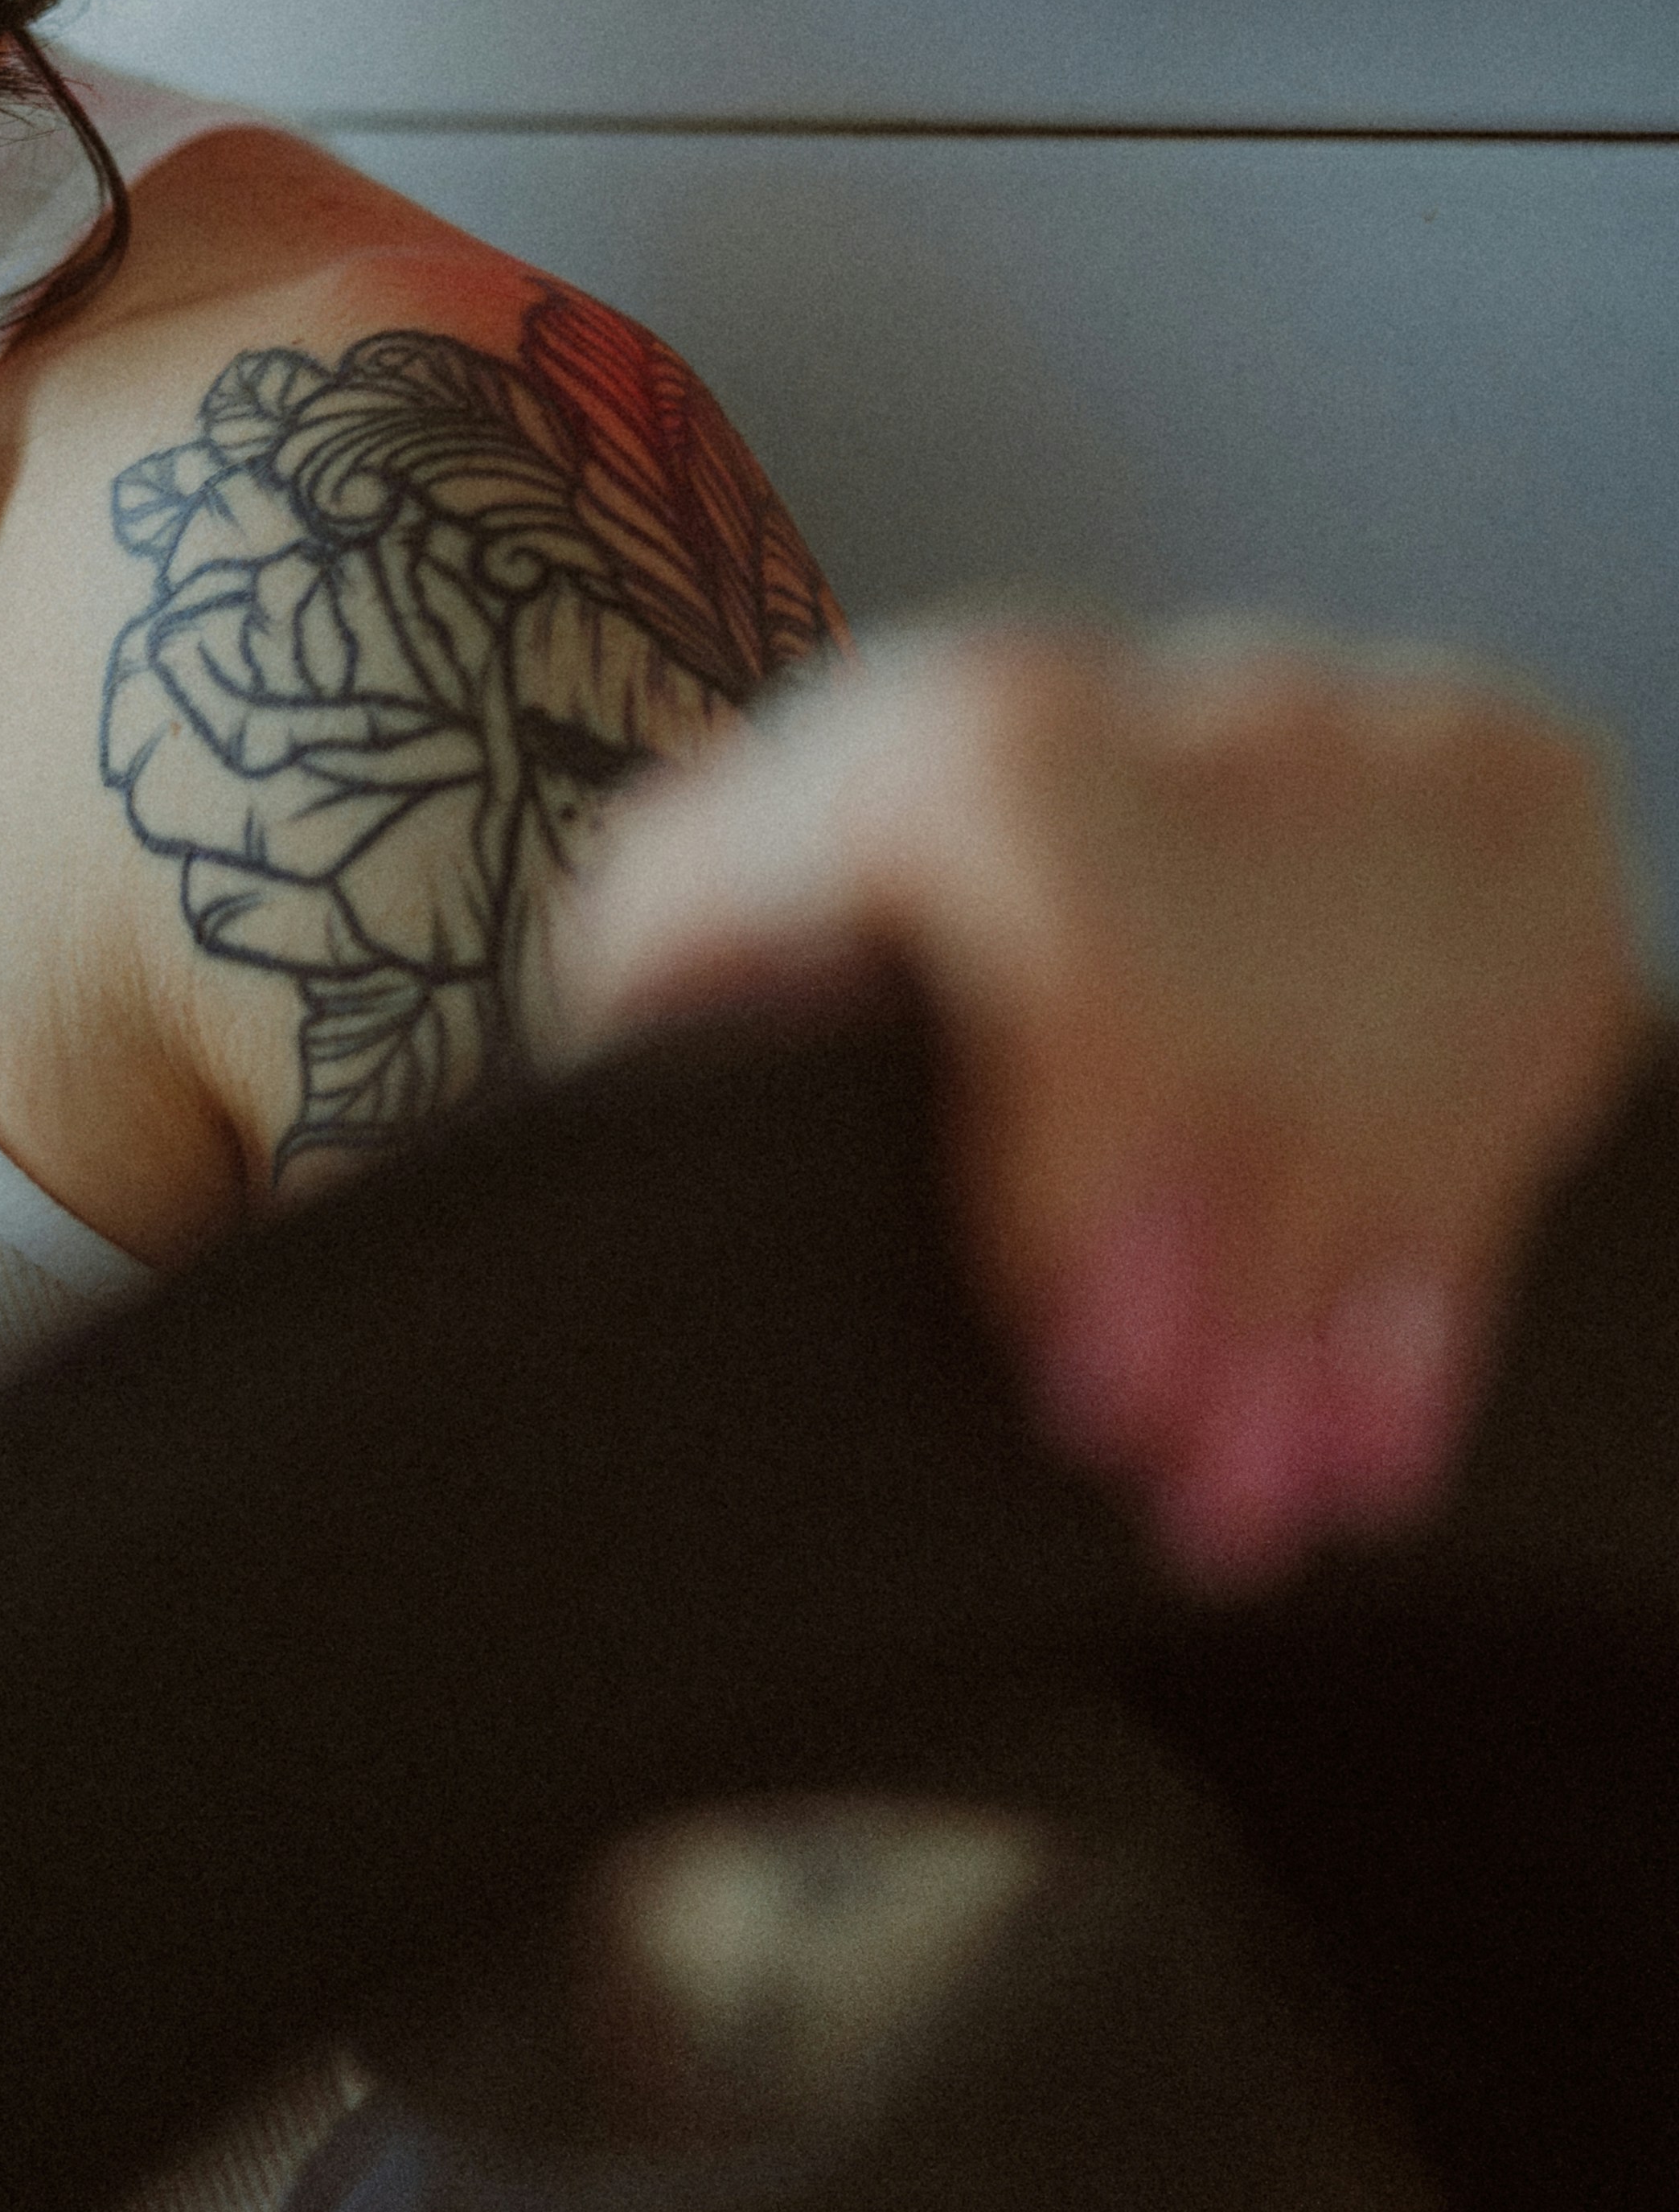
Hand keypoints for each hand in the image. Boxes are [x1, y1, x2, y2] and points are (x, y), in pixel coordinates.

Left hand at [553, 624, 1651, 1590]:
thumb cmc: (835, 894)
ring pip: (1427, 1062)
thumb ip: (670, 991)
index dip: (1092, 1187)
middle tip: (1197, 1505)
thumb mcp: (688, 922)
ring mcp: (1384, 747)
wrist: (1014, 771)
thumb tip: (662, 1127)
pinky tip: (1389, 1399)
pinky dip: (1466, 1239)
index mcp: (981, 729)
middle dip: (1236, 1313)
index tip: (1085, 1392)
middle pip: (1271, 1044)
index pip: (1089, 951)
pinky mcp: (1516, 796)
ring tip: (1296, 1493)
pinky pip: (1549, 1027)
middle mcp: (1205, 706)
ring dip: (1358, 1318)